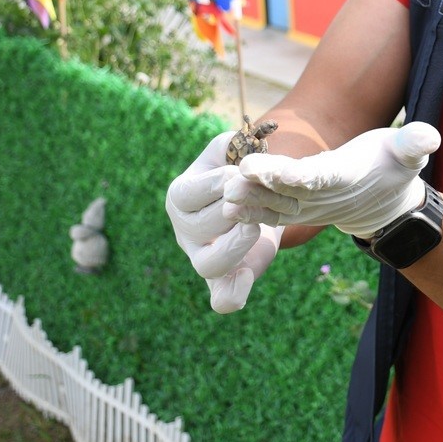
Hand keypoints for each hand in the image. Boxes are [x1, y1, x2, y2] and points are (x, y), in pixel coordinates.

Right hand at [166, 131, 283, 312]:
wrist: (257, 201)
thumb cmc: (238, 171)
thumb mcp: (232, 151)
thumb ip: (230, 143)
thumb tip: (236, 144)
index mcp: (181, 196)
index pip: (190, 193)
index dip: (219, 184)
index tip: (241, 176)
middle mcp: (185, 230)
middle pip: (201, 227)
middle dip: (237, 211)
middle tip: (261, 200)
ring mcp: (200, 257)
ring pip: (208, 264)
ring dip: (234, 247)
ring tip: (255, 228)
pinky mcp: (223, 279)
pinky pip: (220, 298)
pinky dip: (232, 294)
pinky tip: (246, 279)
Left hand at [224, 122, 439, 238]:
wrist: (385, 204)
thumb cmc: (396, 166)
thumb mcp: (410, 152)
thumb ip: (415, 143)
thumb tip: (429, 135)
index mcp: (346, 177)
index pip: (317, 176)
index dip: (293, 174)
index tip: (269, 169)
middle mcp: (324, 196)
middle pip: (289, 192)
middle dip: (263, 187)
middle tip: (235, 180)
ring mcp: (309, 206)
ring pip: (275, 205)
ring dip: (250, 200)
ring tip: (224, 190)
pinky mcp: (297, 209)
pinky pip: (271, 212)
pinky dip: (251, 209)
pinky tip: (226, 201)